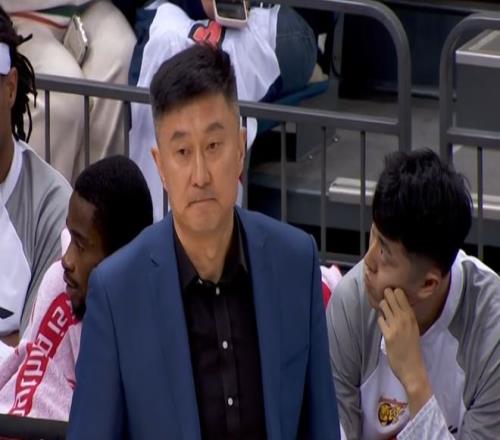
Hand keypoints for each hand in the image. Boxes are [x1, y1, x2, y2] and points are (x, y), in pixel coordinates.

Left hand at [377, 287, 431, 416]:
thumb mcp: (413, 329)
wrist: (413, 368)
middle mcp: (405, 319)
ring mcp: (396, 326)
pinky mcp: (388, 335)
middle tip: (384, 296)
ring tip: (383, 310)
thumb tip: (396, 305)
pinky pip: (380, 320)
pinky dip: (380, 320)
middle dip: (386, 294)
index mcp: (412, 317)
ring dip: (382, 306)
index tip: (390, 290)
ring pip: (384, 305)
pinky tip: (383, 324)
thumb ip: (406, 317)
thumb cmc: (413, 349)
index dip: (394, 291)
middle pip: (391, 296)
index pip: (401, 295)